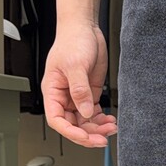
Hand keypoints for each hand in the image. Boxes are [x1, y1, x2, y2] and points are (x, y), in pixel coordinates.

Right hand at [42, 0, 118, 147]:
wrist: (85, 28)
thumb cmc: (72, 41)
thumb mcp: (75, 65)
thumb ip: (79, 90)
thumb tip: (85, 112)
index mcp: (53, 91)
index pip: (57, 119)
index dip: (70, 132)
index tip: (85, 137)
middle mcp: (64, 96)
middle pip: (73, 124)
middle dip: (88, 133)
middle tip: (103, 137)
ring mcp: (77, 96)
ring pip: (85, 121)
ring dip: (97, 128)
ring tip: (111, 127)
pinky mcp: (89, 93)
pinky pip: (94, 112)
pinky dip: (101, 119)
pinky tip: (110, 120)